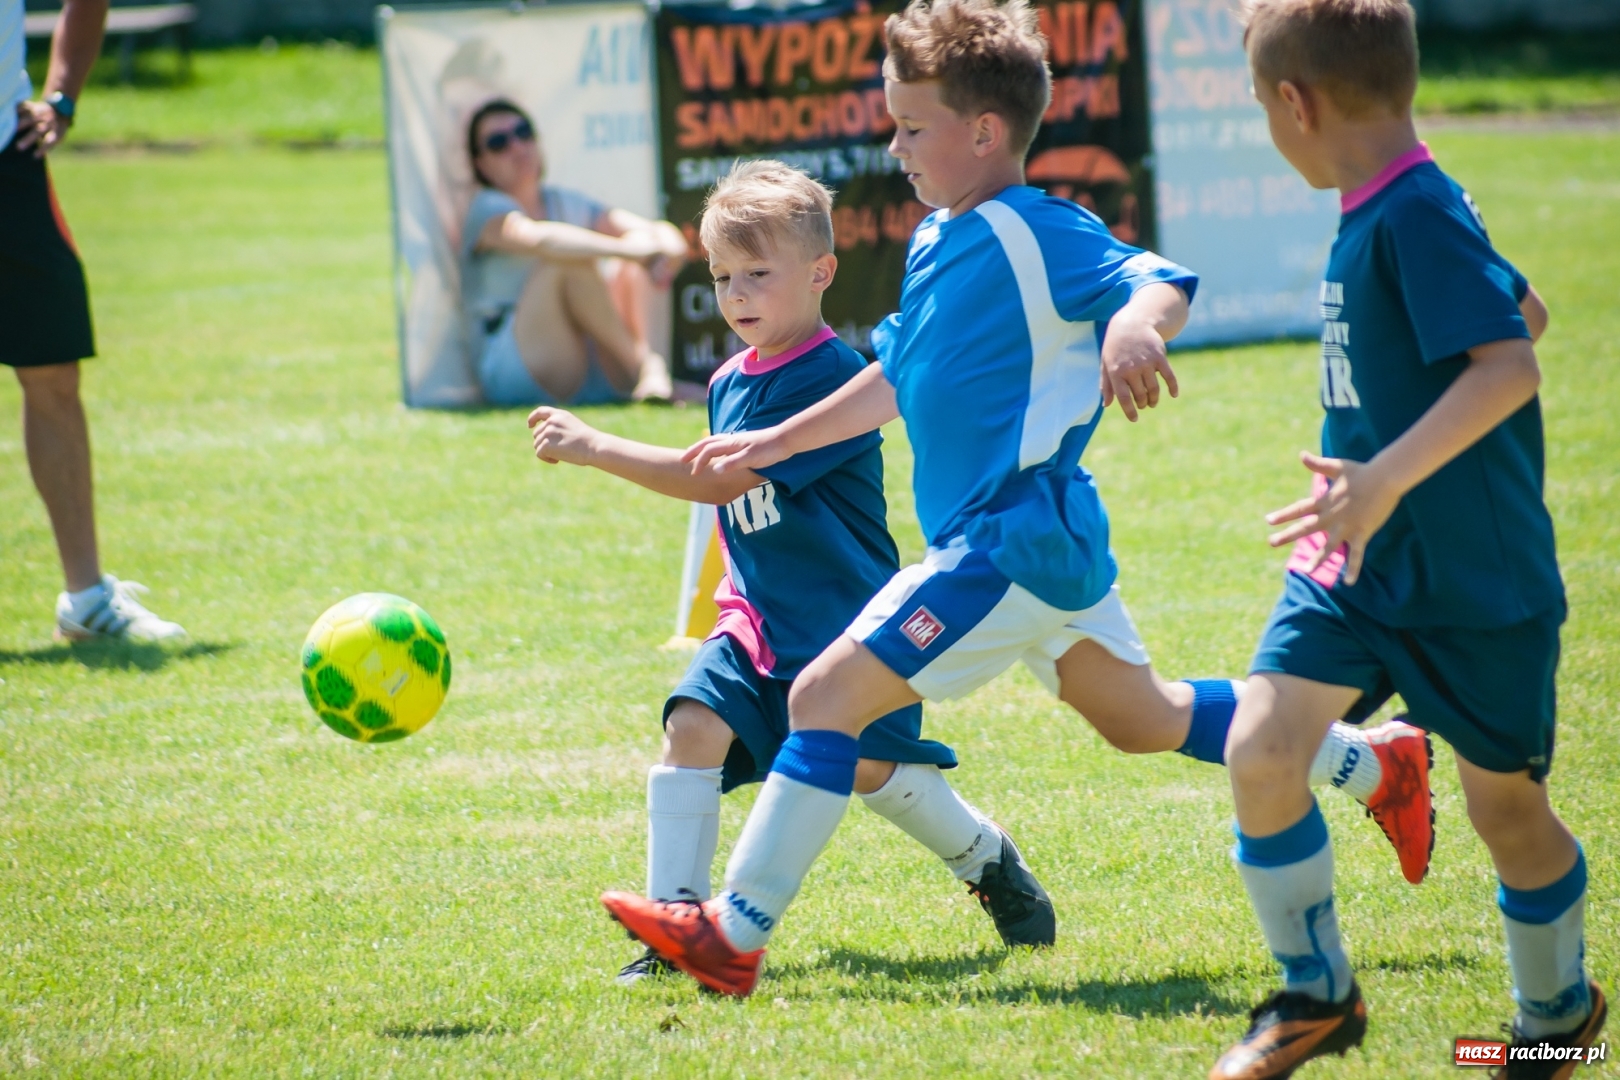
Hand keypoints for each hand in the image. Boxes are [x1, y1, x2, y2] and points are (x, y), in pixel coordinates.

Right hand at [15, 100, 67, 156]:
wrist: (60, 110)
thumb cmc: (56, 128)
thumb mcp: (58, 137)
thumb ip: (48, 144)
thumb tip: (36, 155)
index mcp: (56, 132)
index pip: (50, 141)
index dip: (43, 149)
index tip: (35, 156)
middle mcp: (49, 122)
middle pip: (39, 131)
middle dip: (29, 139)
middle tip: (19, 147)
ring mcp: (42, 113)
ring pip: (31, 118)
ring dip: (22, 124)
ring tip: (14, 130)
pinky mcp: (35, 106)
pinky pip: (26, 107)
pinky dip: (19, 110)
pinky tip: (12, 114)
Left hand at [527, 406, 598, 464]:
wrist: (593, 447)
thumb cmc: (587, 441)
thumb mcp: (572, 427)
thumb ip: (558, 427)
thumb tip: (543, 438)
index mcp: (559, 415)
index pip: (540, 412)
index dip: (532, 418)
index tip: (530, 425)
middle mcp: (551, 421)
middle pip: (537, 434)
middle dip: (544, 443)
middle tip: (558, 451)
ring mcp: (547, 432)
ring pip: (537, 445)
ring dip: (546, 452)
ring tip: (561, 456)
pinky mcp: (546, 444)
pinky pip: (539, 453)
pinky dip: (547, 459)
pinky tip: (558, 460)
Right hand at [682, 428, 787, 474]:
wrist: (786, 439)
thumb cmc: (769, 449)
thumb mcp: (751, 458)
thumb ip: (733, 464)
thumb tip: (716, 470)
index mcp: (731, 443)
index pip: (708, 451)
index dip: (699, 462)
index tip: (694, 474)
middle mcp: (732, 440)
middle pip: (707, 442)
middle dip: (694, 451)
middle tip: (683, 459)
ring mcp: (738, 440)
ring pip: (715, 441)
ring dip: (702, 447)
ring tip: (695, 454)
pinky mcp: (744, 443)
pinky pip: (723, 443)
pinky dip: (715, 447)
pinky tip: (719, 453)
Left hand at [1099, 312, 1178, 421]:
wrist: (1131, 323)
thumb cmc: (1116, 347)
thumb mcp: (1105, 363)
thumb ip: (1106, 384)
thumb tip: (1106, 405)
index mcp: (1116, 372)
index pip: (1124, 398)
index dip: (1130, 411)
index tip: (1135, 419)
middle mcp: (1131, 368)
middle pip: (1140, 395)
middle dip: (1142, 404)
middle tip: (1143, 405)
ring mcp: (1146, 362)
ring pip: (1153, 388)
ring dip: (1154, 399)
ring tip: (1152, 403)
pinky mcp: (1160, 357)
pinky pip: (1169, 376)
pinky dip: (1173, 387)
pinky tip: (1174, 394)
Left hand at [1265, 453, 1401, 585]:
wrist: (1385, 477)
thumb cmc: (1362, 471)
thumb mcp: (1336, 467)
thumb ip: (1317, 464)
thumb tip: (1301, 455)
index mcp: (1324, 501)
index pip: (1299, 509)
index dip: (1284, 515)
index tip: (1268, 520)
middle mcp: (1331, 515)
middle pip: (1305, 528)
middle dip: (1287, 535)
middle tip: (1270, 542)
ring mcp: (1346, 526)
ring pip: (1328, 546)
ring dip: (1317, 559)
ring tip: (1305, 571)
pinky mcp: (1362, 532)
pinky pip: (1357, 554)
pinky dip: (1353, 568)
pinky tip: (1348, 582)